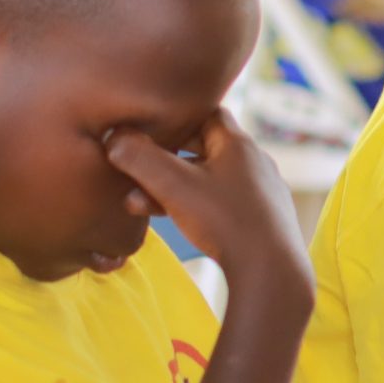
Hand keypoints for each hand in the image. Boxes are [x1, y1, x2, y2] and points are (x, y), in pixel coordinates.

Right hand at [106, 113, 310, 313]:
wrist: (270, 270)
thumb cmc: (224, 220)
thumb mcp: (174, 185)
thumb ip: (139, 158)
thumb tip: (113, 135)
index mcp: (238, 144)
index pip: (206, 112)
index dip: (174, 117)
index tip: (146, 127)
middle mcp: (253, 161)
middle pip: (201, 147)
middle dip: (163, 158)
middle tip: (131, 167)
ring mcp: (258, 190)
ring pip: (204, 178)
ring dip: (169, 187)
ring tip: (134, 203)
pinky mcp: (258, 217)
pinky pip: (217, 201)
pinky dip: (189, 205)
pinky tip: (163, 218)